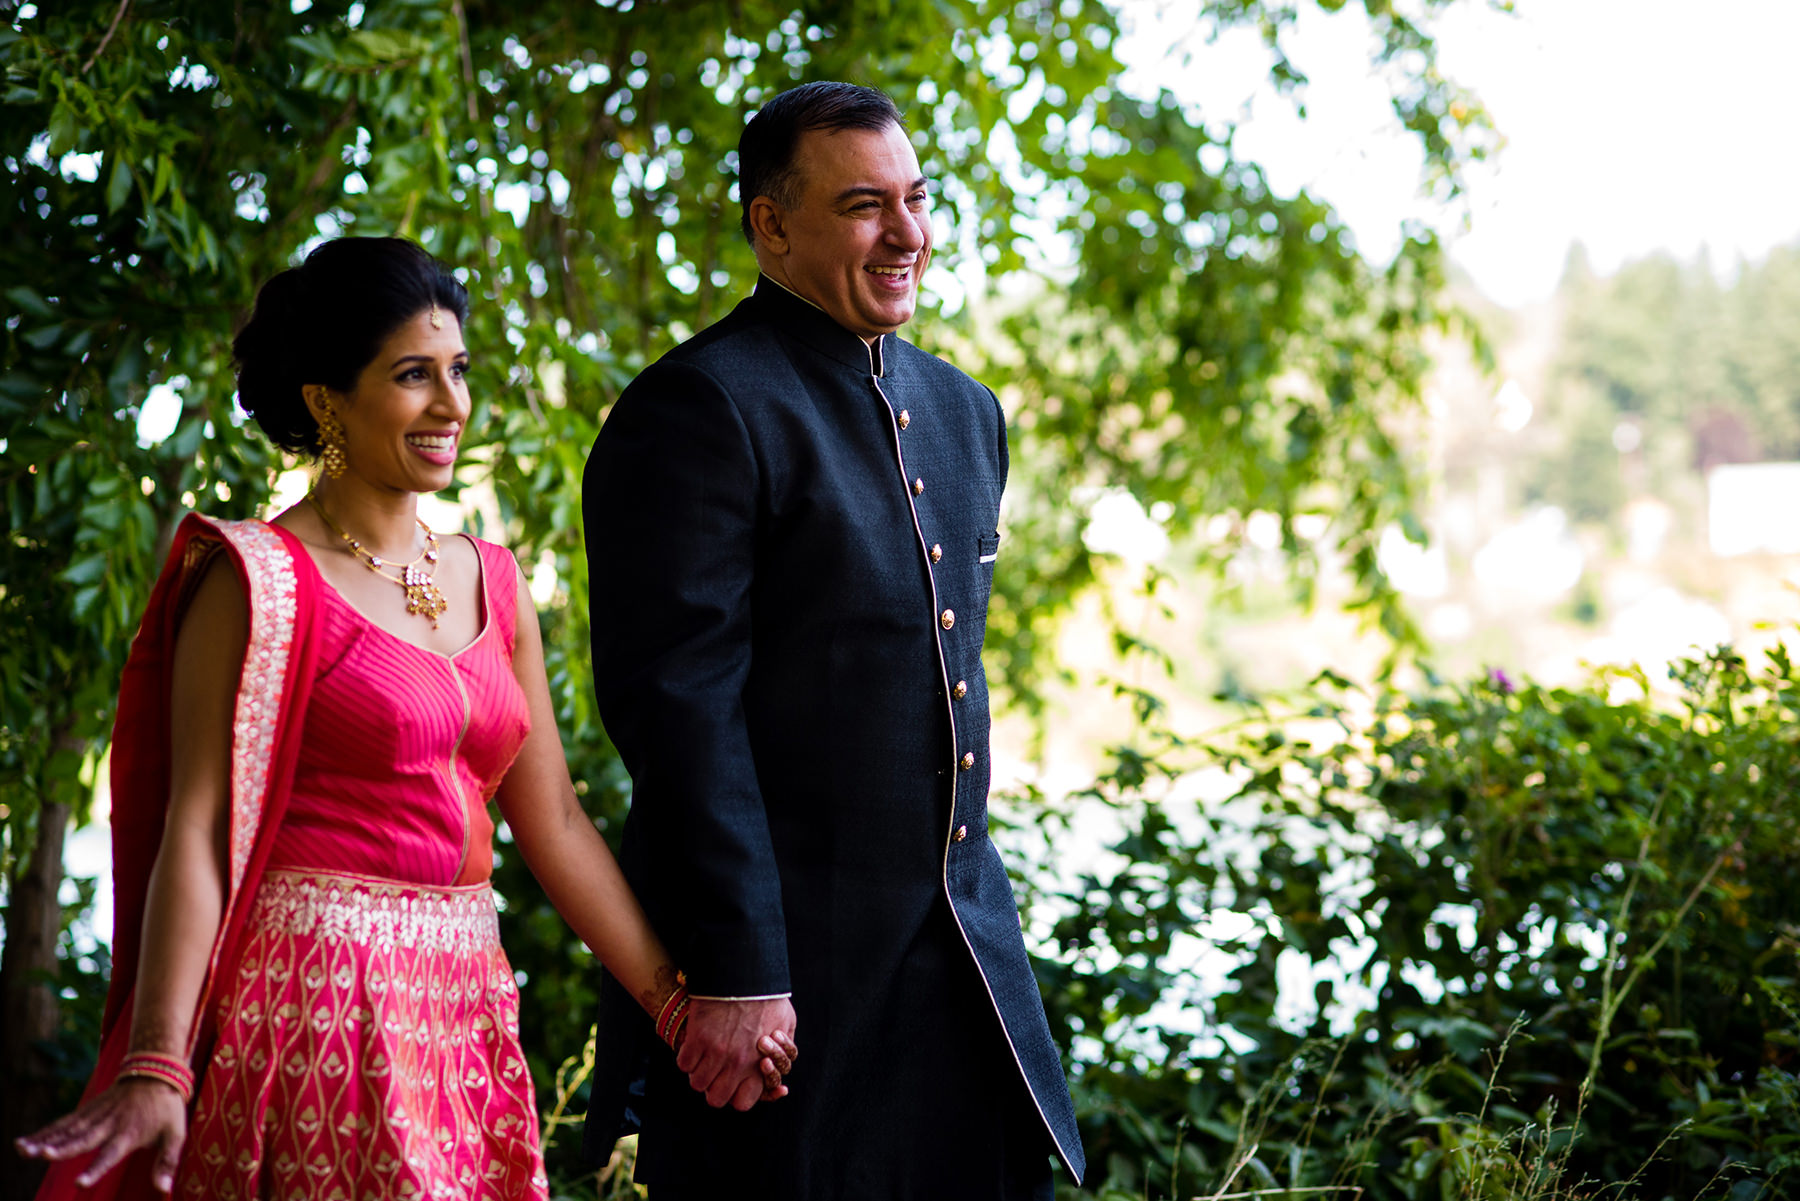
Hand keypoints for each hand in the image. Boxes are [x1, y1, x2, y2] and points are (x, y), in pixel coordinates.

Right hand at [13, 1078, 188, 1192]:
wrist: (156, 1072)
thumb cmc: (166, 1109)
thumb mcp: (175, 1134)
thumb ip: (168, 1162)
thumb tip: (164, 1190)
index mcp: (129, 1133)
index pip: (111, 1154)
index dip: (96, 1169)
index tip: (80, 1183)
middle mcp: (108, 1124)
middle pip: (82, 1139)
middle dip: (62, 1149)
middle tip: (41, 1156)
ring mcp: (95, 1115)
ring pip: (67, 1129)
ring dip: (43, 1140)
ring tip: (21, 1151)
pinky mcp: (86, 1110)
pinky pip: (62, 1123)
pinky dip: (43, 1133)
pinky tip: (23, 1143)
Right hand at [675, 996, 796, 1110]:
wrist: (746, 973)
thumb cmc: (768, 996)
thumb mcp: (786, 1023)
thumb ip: (783, 1049)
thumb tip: (775, 1063)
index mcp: (758, 1064)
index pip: (742, 1102)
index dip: (735, 1095)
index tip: (733, 1084)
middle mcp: (736, 1064)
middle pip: (716, 1099)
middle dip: (714, 1088)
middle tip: (716, 1073)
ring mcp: (715, 1053)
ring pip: (697, 1083)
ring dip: (699, 1073)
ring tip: (703, 1059)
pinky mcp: (698, 1038)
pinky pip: (684, 1064)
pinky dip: (686, 1058)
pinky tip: (694, 1046)